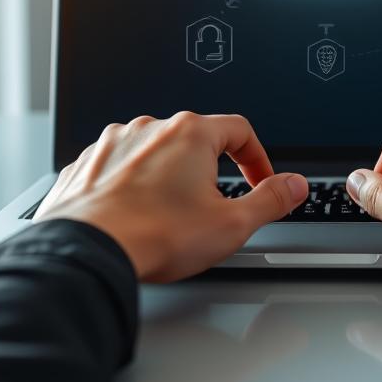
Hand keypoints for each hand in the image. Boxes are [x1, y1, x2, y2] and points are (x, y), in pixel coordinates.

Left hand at [34, 112, 308, 281]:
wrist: (87, 253)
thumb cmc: (155, 236)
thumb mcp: (231, 224)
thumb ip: (271, 200)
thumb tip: (294, 186)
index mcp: (190, 133)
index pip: (239, 130)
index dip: (257, 158)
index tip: (260, 182)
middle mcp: (150, 128)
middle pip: (195, 140)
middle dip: (211, 170)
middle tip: (215, 206)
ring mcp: (114, 143)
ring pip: (154, 151)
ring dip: (168, 176)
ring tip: (169, 216)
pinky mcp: (87, 163)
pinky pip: (119, 165)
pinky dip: (132, 184)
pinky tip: (135, 215)